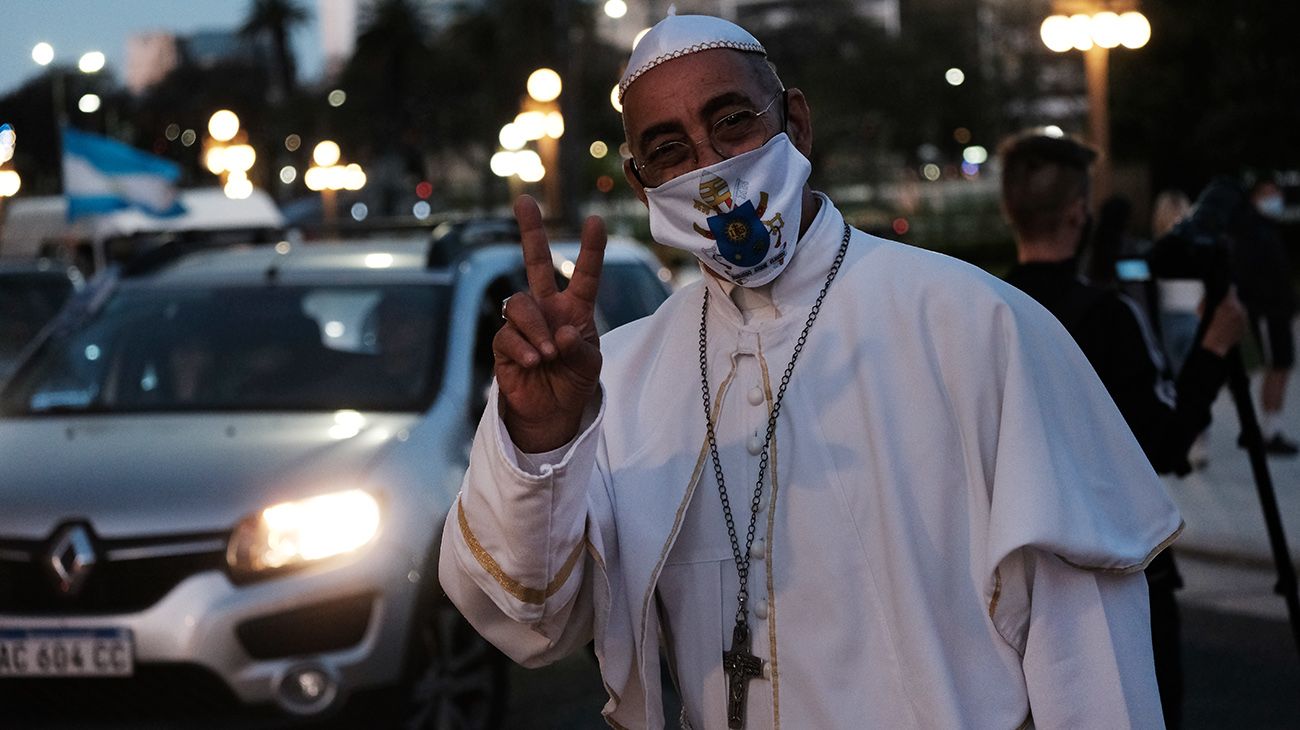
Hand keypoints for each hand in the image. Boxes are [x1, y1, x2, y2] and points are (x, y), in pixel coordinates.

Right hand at [493, 195, 606, 452]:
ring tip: (547, 355)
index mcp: (575, 308)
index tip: (596, 220)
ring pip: (519, 303)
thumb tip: (560, 332)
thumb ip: (580, 347)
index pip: (585, 274)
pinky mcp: (505, 344)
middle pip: (535, 262)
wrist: (551, 412)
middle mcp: (547, 308)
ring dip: (534, 327)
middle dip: (530, 231)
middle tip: (524, 200)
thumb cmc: (574, 381)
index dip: (591, 249)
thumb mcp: (589, 365)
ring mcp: (524, 323)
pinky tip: (533, 362)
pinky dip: (523, 348)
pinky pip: (507, 334)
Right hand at [1200, 287, 1247, 357]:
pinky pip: (1241, 320)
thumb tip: (1210, 295)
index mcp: (1229, 303)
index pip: (1232, 289)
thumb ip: (1207, 300)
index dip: (1228, 289)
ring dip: (1233, 313)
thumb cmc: (1205, 328)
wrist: (1215, 346)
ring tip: (1223, 319)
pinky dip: (1235, 322)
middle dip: (1230, 304)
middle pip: (1236, 301)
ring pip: (1239, 311)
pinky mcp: (1245, 327)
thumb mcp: (1201, 310)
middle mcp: (1240, 309)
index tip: (1226, 289)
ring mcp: (1244, 318)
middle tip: (1222, 308)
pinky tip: (1227, 326)